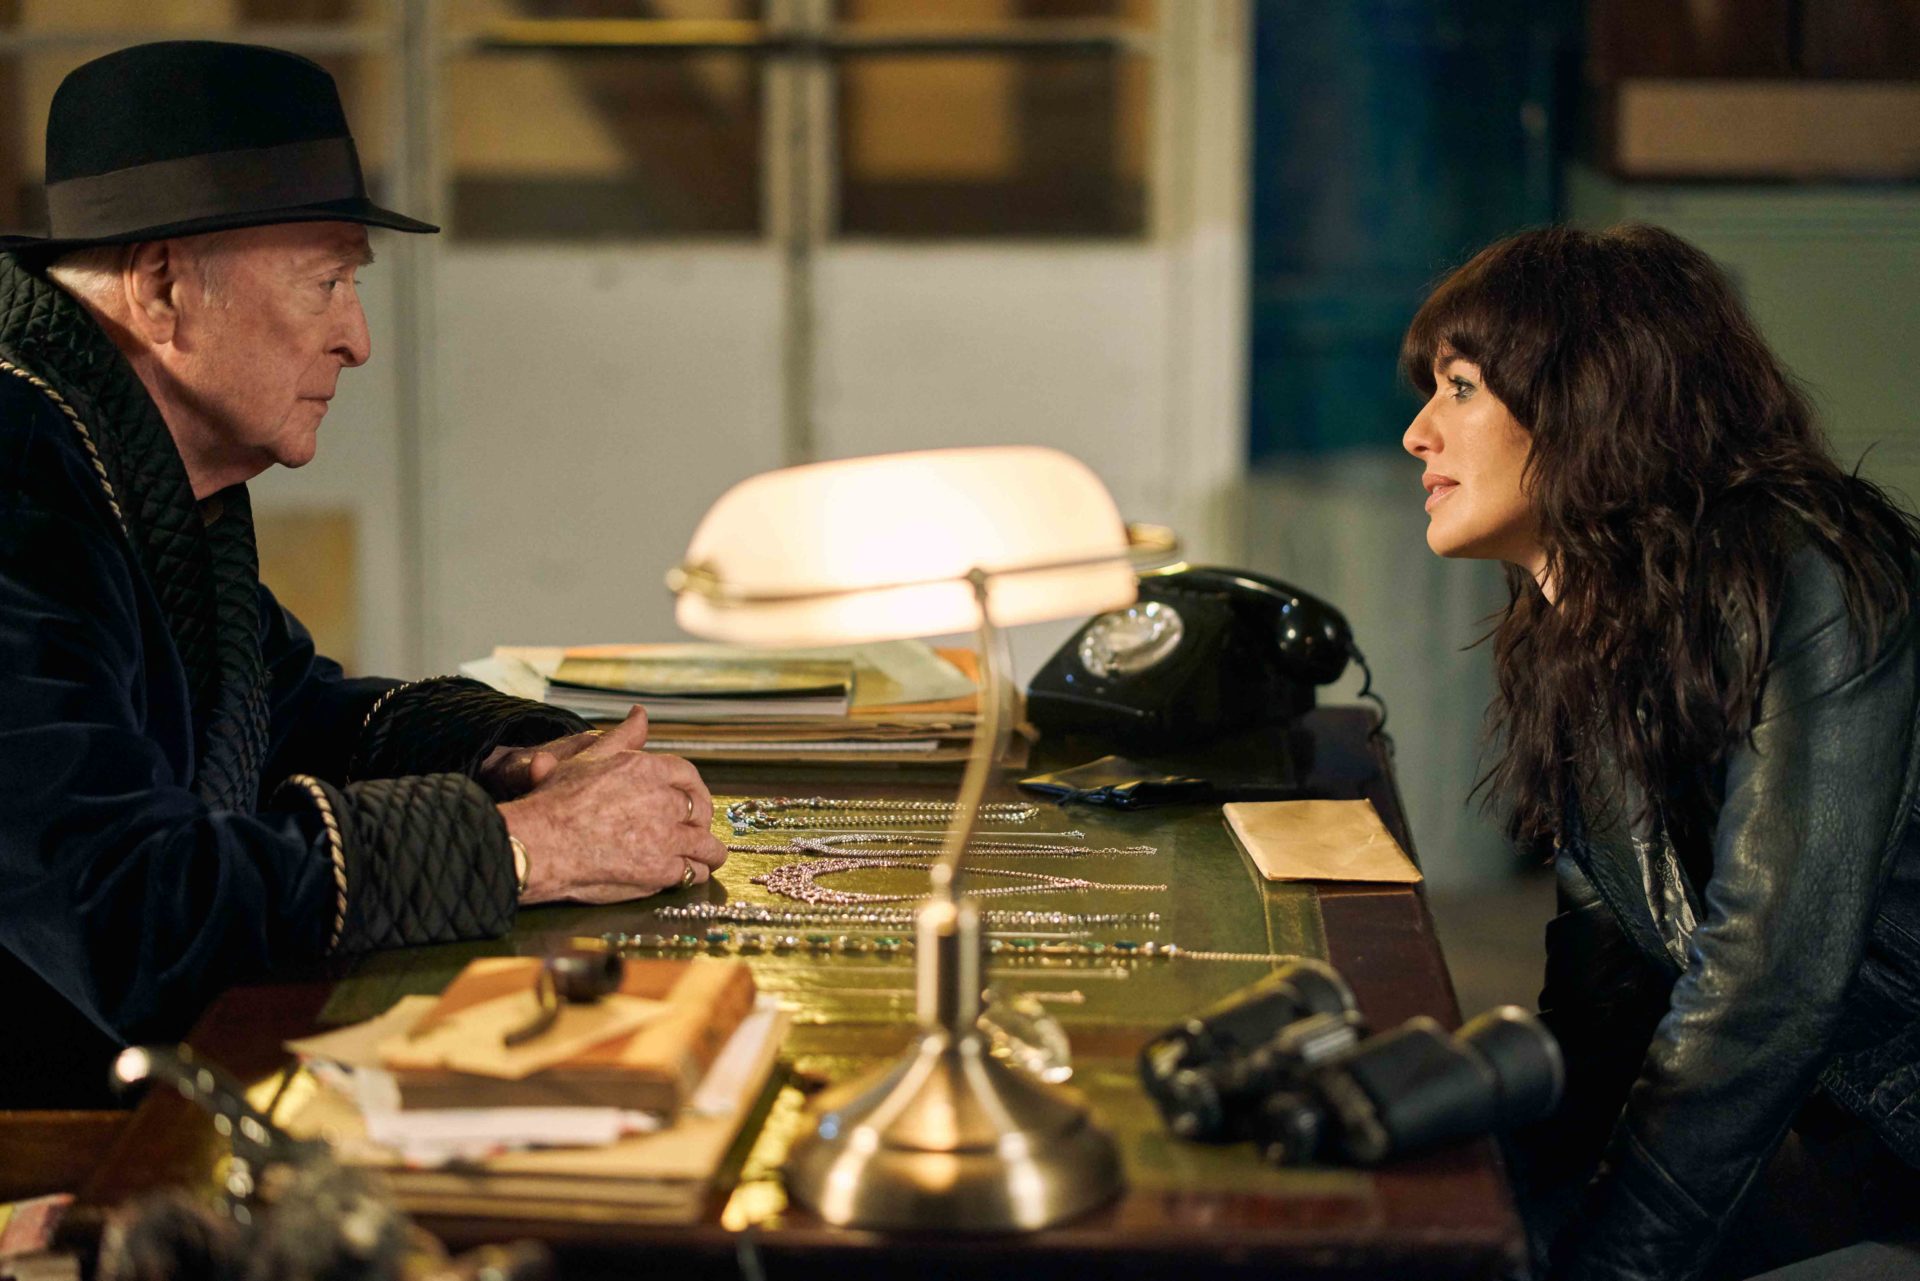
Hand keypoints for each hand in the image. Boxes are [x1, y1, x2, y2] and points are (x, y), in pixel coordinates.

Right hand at [496, 706, 724, 902]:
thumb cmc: (556, 801)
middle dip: (700, 821)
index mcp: (647, 768)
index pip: (688, 776)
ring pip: (705, 845)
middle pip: (699, 810)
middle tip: (694, 830)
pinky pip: (692, 872)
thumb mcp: (589, 758)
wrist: (540, 843)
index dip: (695, 790)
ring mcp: (664, 837)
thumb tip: (640, 713)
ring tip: (705, 857)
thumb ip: (622, 736)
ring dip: (707, 851)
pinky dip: (693, 873)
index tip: (693, 801)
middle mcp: (662, 800)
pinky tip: (687, 874)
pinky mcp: (659, 870)